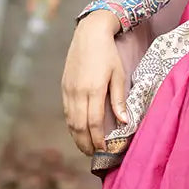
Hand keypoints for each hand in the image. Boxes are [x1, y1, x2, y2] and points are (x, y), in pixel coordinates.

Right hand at [61, 9, 128, 155]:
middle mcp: (78, 92)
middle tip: (94, 154)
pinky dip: (71, 125)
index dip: (98, 139)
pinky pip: (67, 112)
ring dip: (77, 137)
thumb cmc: (108, 53)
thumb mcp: (118, 74)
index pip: (94, 122)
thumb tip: (124, 121)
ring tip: (86, 148)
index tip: (104, 149)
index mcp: (94, 89)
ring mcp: (68, 90)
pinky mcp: (64, 87)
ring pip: (70, 121)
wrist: (89, 34)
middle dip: (86, 143)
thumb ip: (119, 99)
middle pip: (79, 126)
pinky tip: (78, 131)